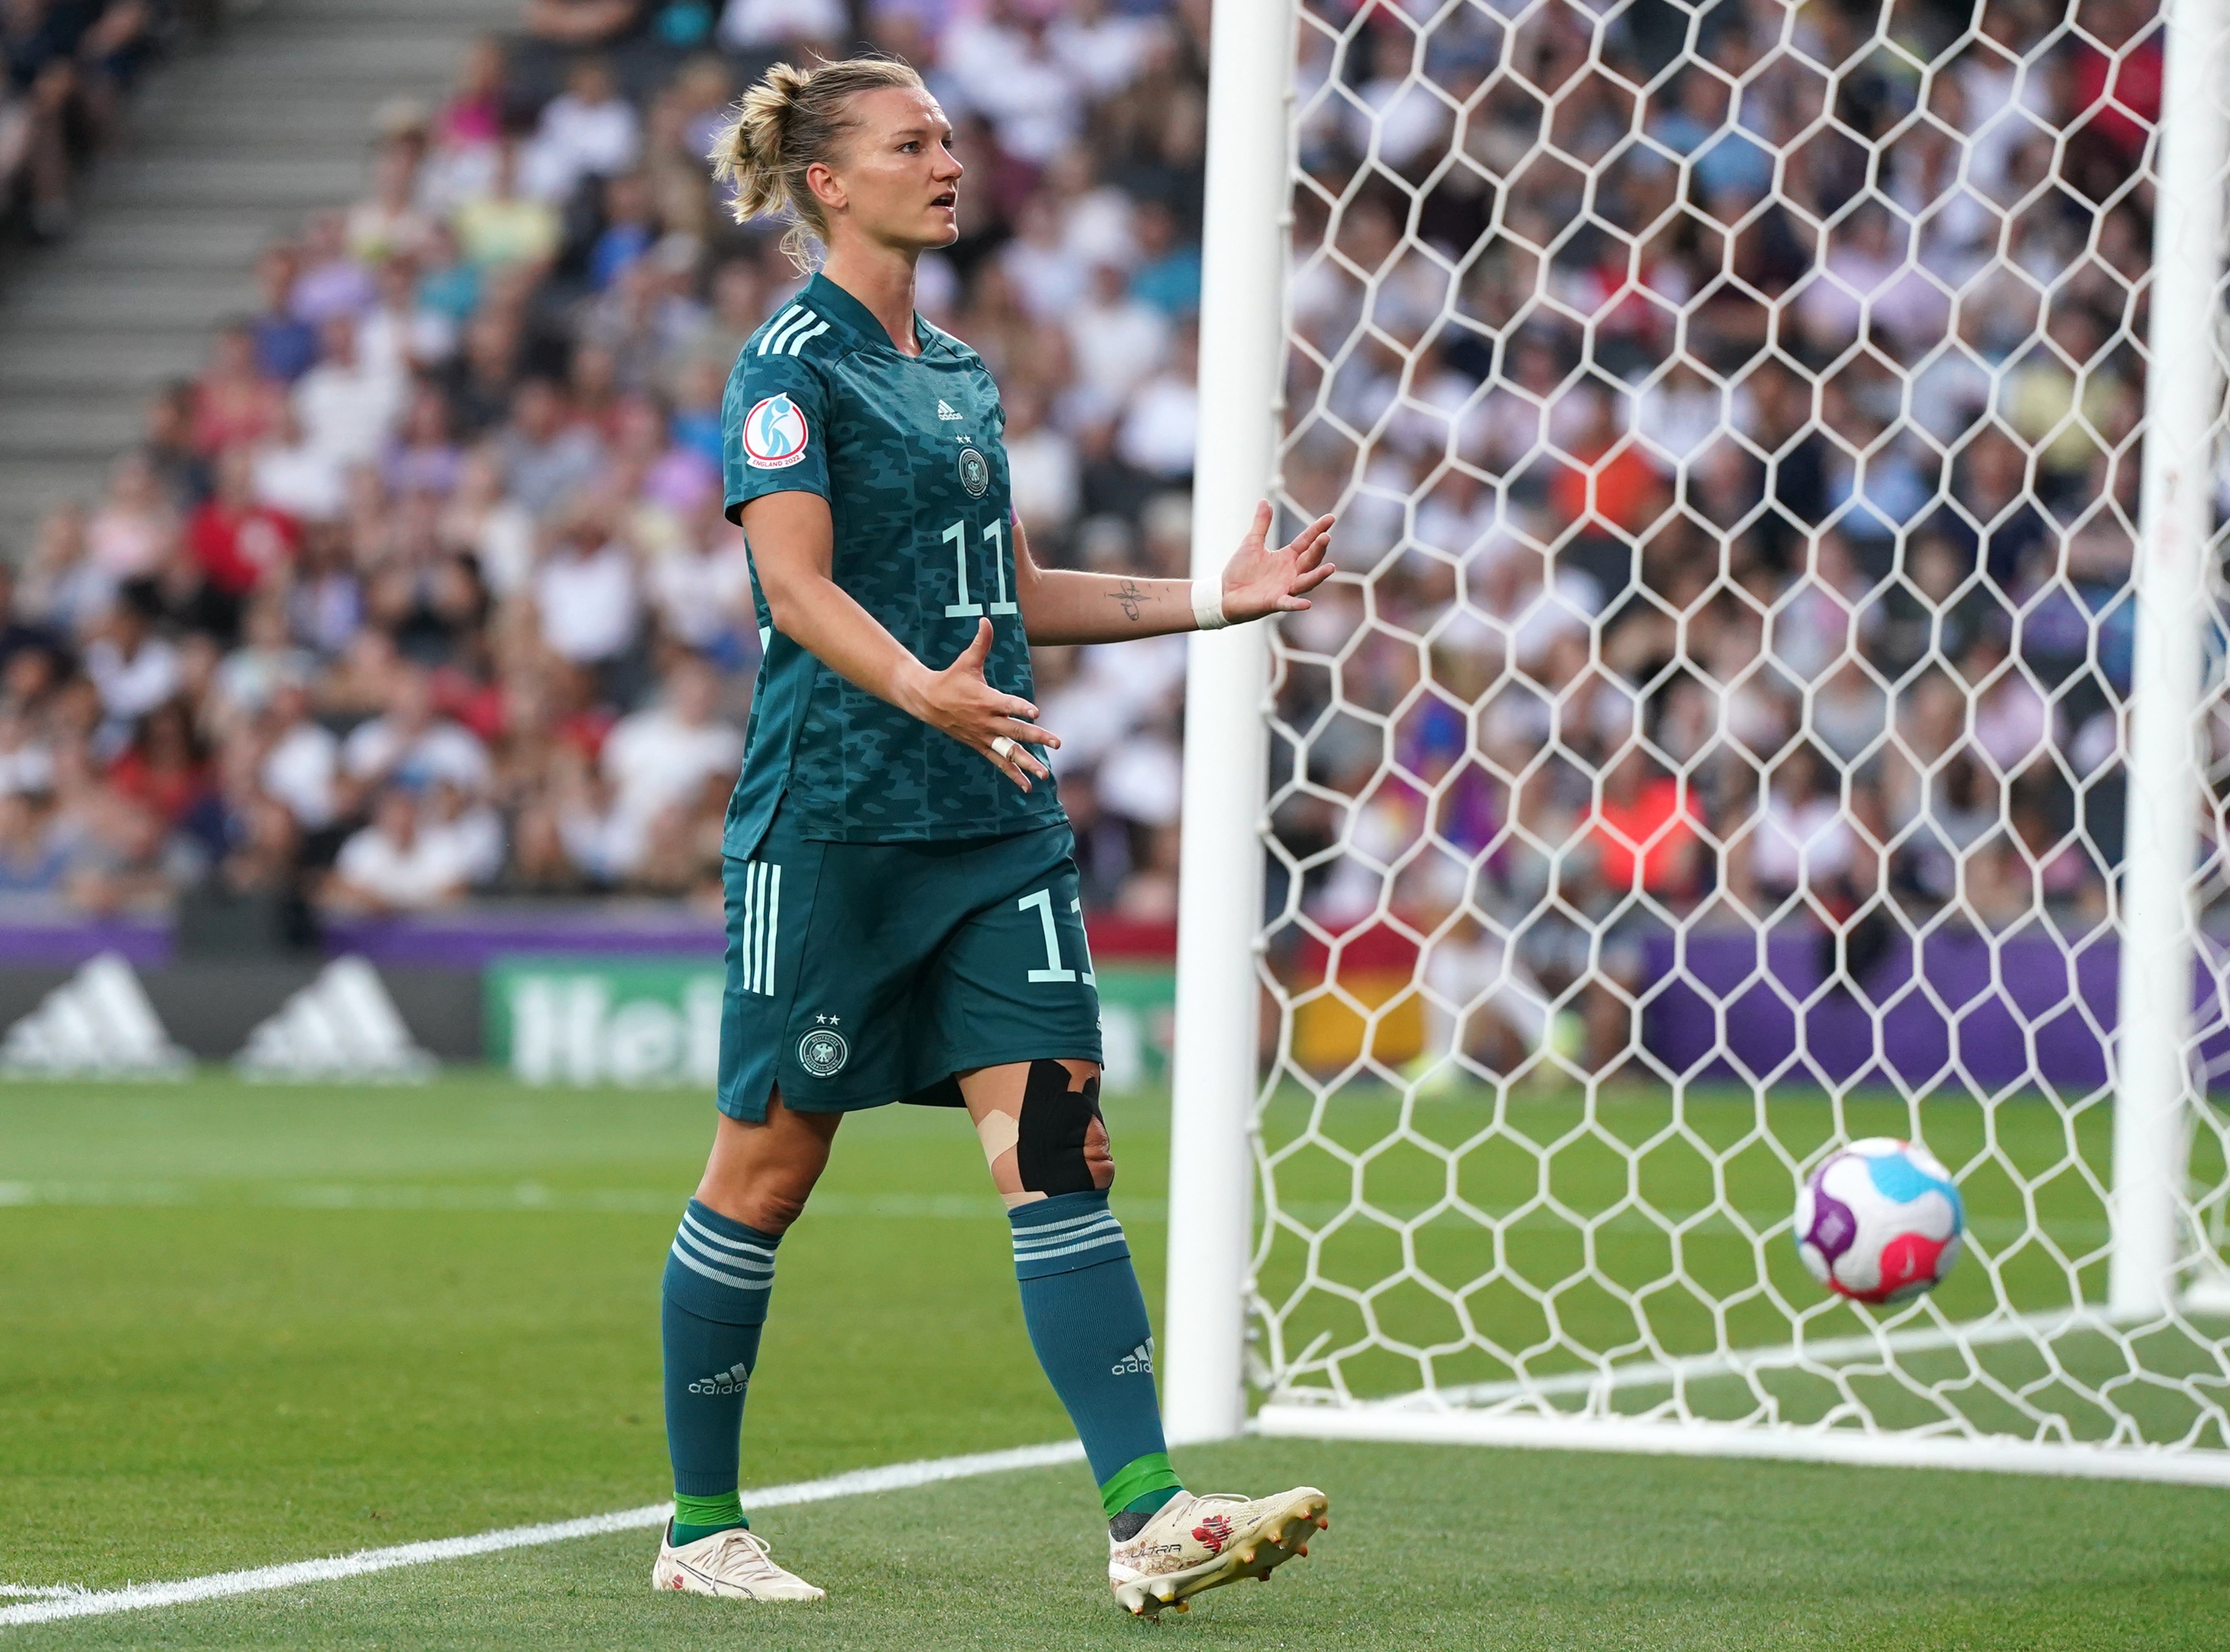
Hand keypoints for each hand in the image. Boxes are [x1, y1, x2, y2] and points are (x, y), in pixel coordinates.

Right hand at [909, 619, 1059, 791]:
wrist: (927, 702)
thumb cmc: (951, 679)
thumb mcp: (966, 661)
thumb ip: (981, 643)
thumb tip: (986, 619)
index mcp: (985, 699)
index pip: (1006, 704)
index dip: (1020, 707)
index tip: (1034, 711)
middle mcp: (986, 721)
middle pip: (1014, 730)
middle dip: (1036, 737)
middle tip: (1057, 742)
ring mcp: (984, 736)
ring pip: (1009, 751)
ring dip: (1027, 763)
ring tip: (1045, 774)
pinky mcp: (980, 745)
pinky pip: (999, 762)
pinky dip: (1013, 774)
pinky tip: (1028, 786)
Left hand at [1217, 502, 1335, 624]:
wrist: (1224, 593)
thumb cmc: (1240, 570)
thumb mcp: (1251, 543)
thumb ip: (1261, 524)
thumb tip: (1264, 501)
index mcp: (1287, 557)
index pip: (1306, 541)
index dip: (1318, 530)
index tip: (1330, 518)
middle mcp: (1291, 572)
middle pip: (1310, 560)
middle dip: (1318, 549)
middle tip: (1325, 537)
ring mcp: (1285, 588)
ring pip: (1306, 581)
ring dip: (1318, 576)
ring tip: (1331, 568)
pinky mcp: (1274, 602)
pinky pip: (1288, 603)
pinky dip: (1296, 604)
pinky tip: (1307, 604)